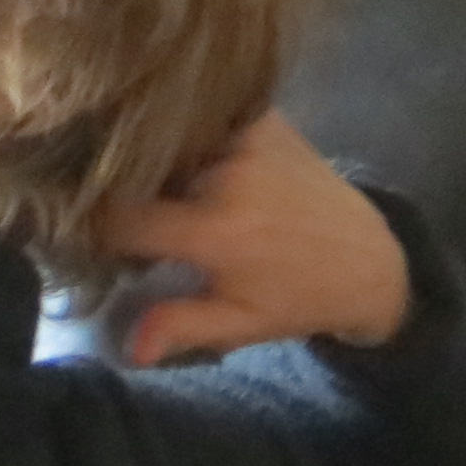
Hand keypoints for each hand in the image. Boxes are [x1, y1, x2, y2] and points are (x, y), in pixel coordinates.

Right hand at [97, 109, 409, 362]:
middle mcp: (227, 175)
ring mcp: (245, 137)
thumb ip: (182, 325)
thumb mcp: (242, 322)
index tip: (97, 239)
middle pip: (140, 174)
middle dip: (125, 194)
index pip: (122, 219)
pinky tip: (191, 157)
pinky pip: (200, 120)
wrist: (369, 258)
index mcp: (216, 232)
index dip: (98, 230)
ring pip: (167, 143)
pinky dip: (188, 138)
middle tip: (131, 216)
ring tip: (162, 187)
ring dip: (156, 163)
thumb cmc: (297, 297)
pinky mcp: (260, 116)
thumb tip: (129, 348)